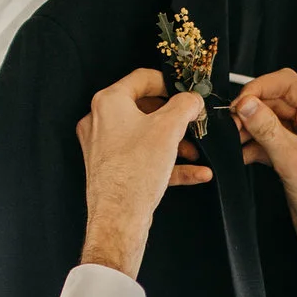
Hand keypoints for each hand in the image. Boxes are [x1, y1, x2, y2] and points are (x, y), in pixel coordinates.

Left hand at [76, 68, 209, 277]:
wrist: (118, 218)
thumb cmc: (134, 173)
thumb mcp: (169, 129)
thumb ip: (185, 106)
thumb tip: (193, 99)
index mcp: (109, 102)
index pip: (142, 78)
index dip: (169, 82)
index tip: (186, 91)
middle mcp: (101, 122)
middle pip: (145, 109)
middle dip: (175, 118)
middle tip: (193, 122)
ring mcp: (104, 147)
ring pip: (146, 136)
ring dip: (175, 142)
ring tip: (196, 151)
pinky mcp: (112, 169)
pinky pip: (144, 159)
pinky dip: (168, 163)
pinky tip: (196, 172)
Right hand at [233, 71, 296, 296]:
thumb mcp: (291, 160)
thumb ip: (266, 129)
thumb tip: (246, 103)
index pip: (287, 83)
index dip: (260, 87)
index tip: (239, 103)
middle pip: (277, 100)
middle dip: (252, 109)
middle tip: (231, 123)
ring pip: (271, 121)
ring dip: (251, 128)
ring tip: (233, 139)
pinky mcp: (296, 157)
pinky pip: (271, 141)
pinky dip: (255, 145)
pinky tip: (241, 154)